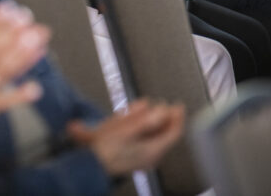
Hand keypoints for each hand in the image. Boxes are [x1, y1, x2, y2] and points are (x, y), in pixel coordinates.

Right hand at [68, 99, 185, 175]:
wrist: (92, 166)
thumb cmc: (106, 148)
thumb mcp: (127, 129)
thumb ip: (147, 119)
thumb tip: (163, 111)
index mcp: (153, 150)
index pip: (174, 133)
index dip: (177, 117)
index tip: (178, 105)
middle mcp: (152, 156)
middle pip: (163, 132)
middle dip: (160, 116)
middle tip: (158, 104)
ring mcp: (144, 158)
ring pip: (153, 134)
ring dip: (148, 120)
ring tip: (139, 109)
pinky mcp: (135, 157)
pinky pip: (144, 139)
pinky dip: (141, 127)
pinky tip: (131, 119)